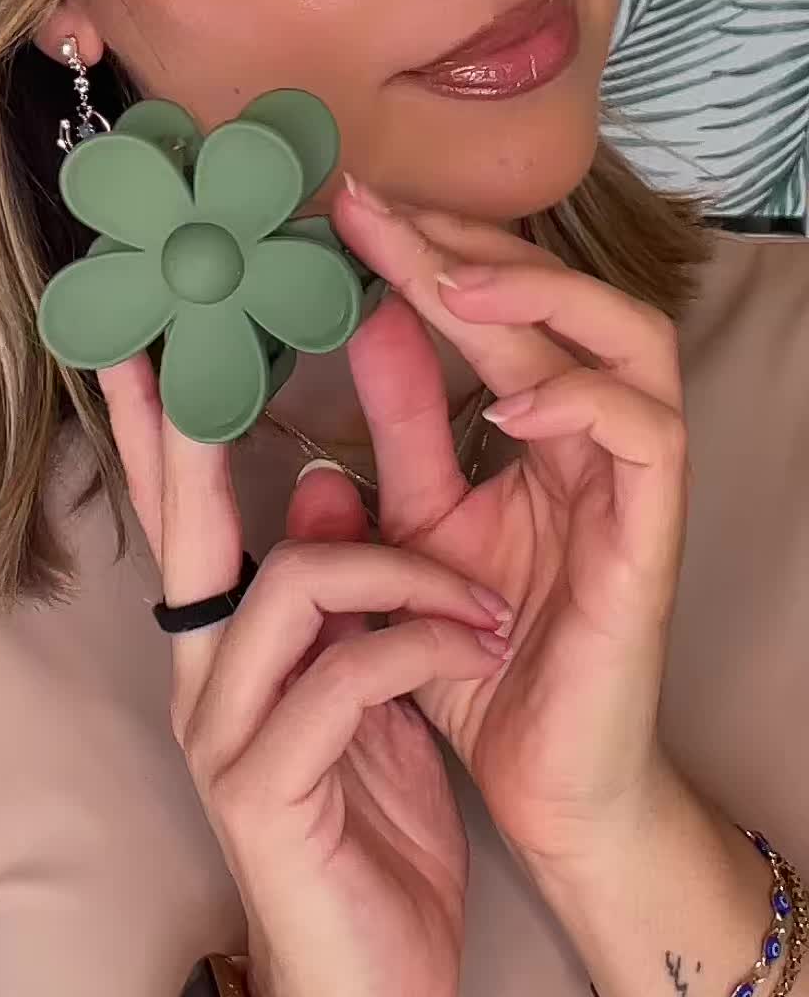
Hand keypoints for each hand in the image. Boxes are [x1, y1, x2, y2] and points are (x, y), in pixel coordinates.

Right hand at [98, 349, 509, 996]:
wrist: (376, 994)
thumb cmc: (372, 838)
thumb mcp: (366, 695)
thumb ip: (343, 596)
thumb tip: (331, 479)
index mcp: (228, 658)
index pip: (188, 523)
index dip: (164, 434)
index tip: (146, 347)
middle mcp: (206, 685)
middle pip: (190, 530)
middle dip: (190, 434)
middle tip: (181, 345)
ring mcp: (225, 738)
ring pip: (293, 584)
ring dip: (400, 569)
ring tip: (484, 600)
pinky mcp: (267, 789)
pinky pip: (344, 671)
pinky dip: (416, 642)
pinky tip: (474, 649)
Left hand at [333, 181, 689, 877]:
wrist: (541, 788)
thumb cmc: (481, 658)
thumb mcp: (419, 521)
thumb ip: (404, 427)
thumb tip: (363, 321)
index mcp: (546, 426)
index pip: (500, 307)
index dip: (427, 249)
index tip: (343, 208)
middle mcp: (597, 437)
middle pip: (561, 297)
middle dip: (468, 247)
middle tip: (375, 212)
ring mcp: (633, 482)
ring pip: (631, 339)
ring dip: (540, 298)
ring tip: (447, 283)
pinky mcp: (651, 537)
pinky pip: (646, 437)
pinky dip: (582, 403)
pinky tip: (509, 404)